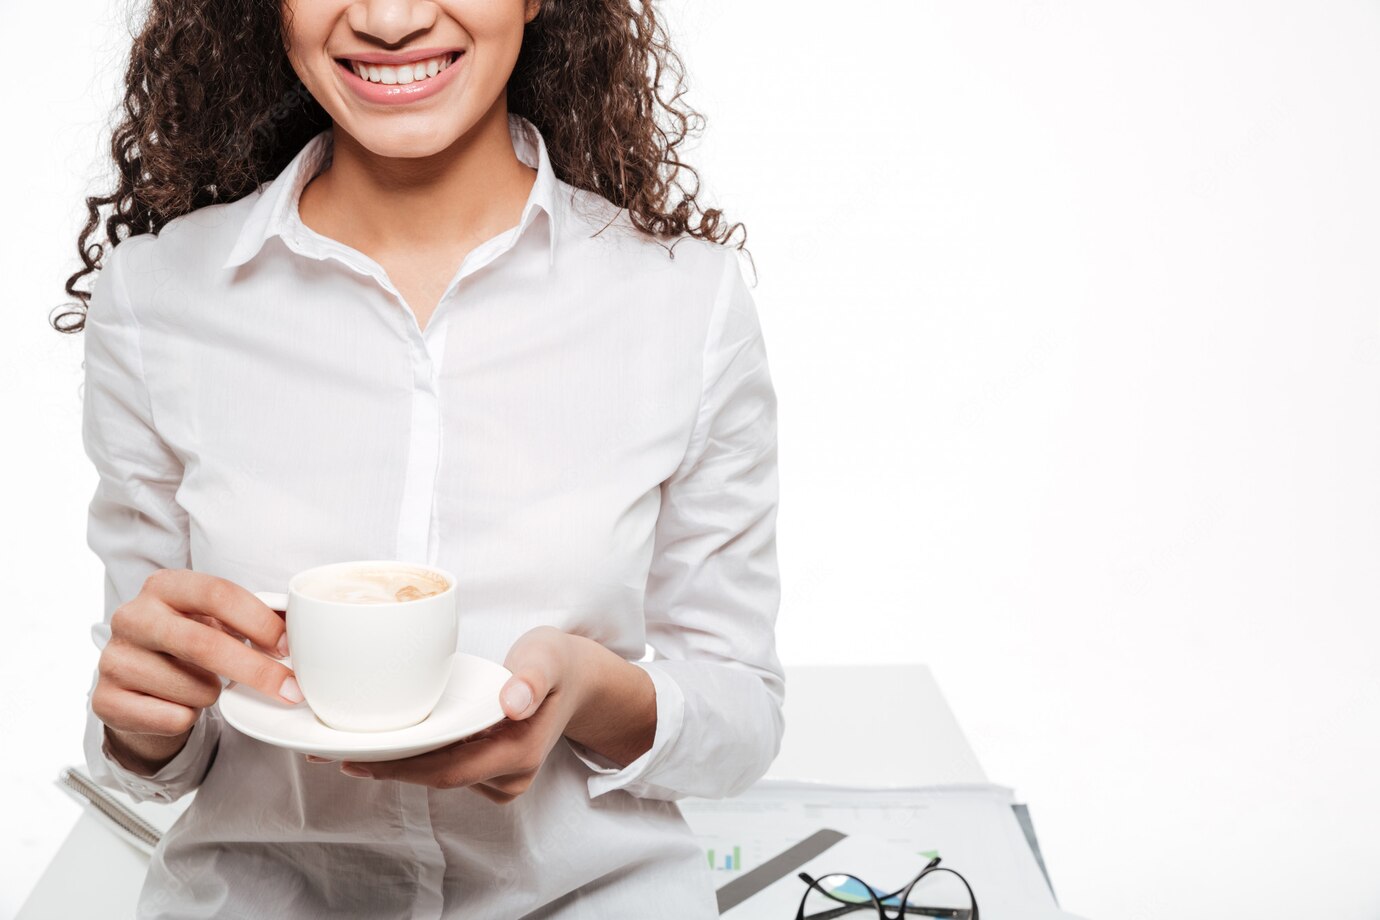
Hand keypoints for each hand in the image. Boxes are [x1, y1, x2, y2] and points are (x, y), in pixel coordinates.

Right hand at [93, 568, 301, 774]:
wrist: (138, 687)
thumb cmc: (188, 647)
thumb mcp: (215, 621)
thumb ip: (252, 618)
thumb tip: (301, 627)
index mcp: (164, 586)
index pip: (219, 593)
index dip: (261, 621)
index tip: (290, 647)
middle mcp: (132, 616)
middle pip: (205, 644)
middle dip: (256, 670)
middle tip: (290, 689)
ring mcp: (113, 658)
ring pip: (193, 687)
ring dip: (214, 694)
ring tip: (203, 686)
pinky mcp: (105, 700)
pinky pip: (171, 718)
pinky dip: (189, 718)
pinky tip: (179, 705)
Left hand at [324, 625, 587, 803]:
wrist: (578, 680)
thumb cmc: (558, 664)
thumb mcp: (548, 657)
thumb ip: (532, 678)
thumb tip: (512, 702)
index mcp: (520, 753)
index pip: (449, 770)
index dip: (401, 768)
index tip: (357, 757)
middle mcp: (509, 775)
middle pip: (436, 778)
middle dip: (385, 767)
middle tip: (331, 750)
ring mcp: (499, 778)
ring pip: (438, 776)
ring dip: (395, 763)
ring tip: (347, 745)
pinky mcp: (488, 771)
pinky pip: (445, 768)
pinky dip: (413, 757)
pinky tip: (385, 742)